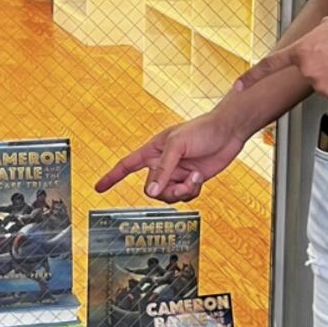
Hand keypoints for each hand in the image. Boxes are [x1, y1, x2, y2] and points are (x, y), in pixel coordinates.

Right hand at [94, 103, 247, 202]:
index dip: (112, 177)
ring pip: (168, 196)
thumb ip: (163, 170)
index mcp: (152, 151)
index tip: (99, 187)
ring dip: (182, 191)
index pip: (126, 165)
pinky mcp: (191, 181)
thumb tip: (151, 192)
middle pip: (151, 189)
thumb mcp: (177, 146)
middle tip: (181, 181)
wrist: (228, 132)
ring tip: (194, 178)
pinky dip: (192, 190)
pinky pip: (184, 196)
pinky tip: (199, 178)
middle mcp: (162, 164)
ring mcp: (177, 174)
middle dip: (165, 189)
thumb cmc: (201, 130)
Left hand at [237, 10, 327, 108]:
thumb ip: (313, 39)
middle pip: (310, 76)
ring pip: (326, 87)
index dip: (253, 76)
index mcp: (303, 50)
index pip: (272, 65)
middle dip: (323, 68)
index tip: (238, 86)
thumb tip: (311, 48)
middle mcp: (309, 71)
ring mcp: (324, 87)